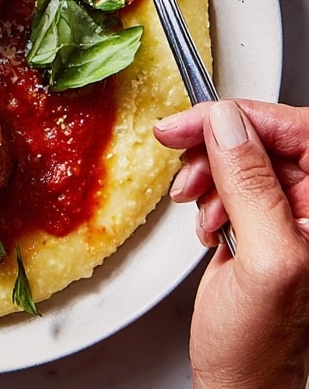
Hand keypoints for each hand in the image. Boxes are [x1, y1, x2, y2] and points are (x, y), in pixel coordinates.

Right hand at [155, 99, 308, 388]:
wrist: (239, 384)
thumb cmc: (260, 347)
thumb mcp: (263, 261)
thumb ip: (250, 187)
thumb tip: (228, 123)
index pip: (299, 130)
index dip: (249, 115)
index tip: (202, 118)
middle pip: (266, 137)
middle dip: (219, 142)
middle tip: (181, 145)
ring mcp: (288, 216)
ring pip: (243, 155)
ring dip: (208, 168)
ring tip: (194, 197)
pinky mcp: (260, 223)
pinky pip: (230, 180)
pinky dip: (207, 191)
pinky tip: (205, 218)